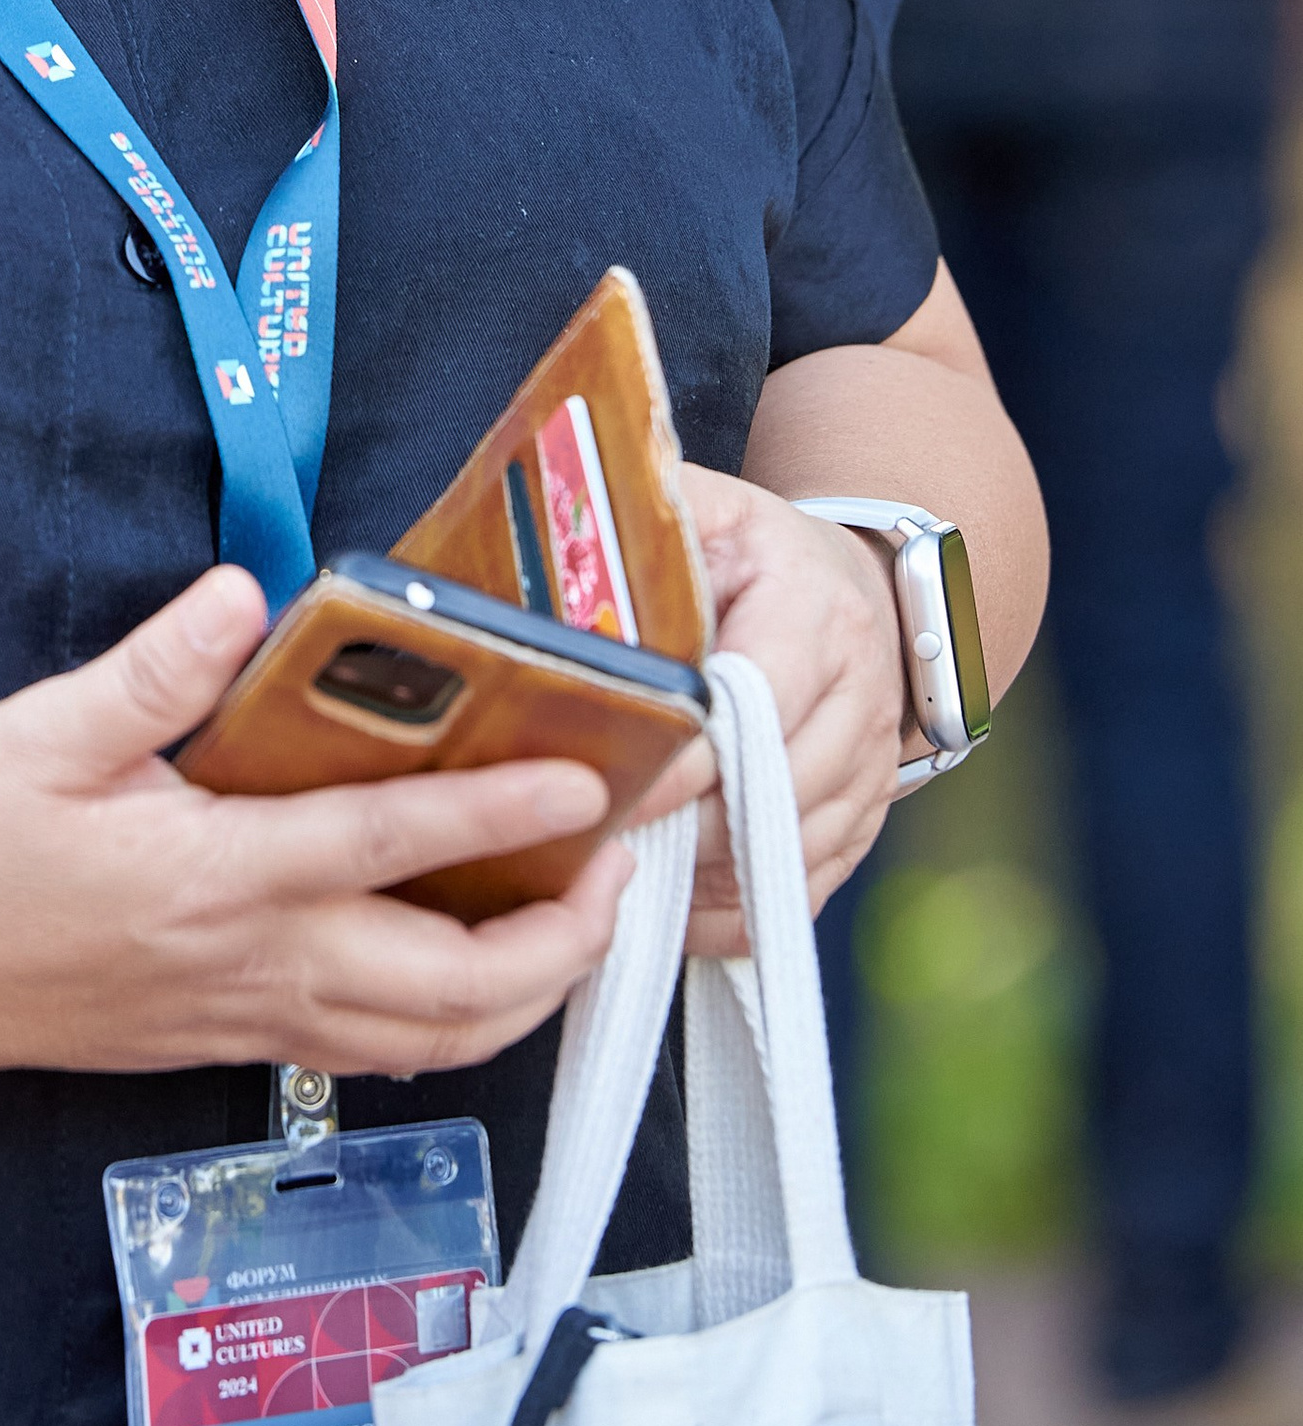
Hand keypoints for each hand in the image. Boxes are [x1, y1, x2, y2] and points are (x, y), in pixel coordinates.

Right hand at [0, 565, 632, 1079]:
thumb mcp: (44, 732)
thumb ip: (156, 668)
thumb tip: (248, 594)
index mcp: (216, 874)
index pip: (389, 848)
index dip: (500, 817)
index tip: (590, 787)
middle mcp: (254, 962)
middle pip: (450, 988)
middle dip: (561, 941)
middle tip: (622, 869)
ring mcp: (252, 1017)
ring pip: (429, 1041)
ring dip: (527, 995)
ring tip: (579, 921)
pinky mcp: (237, 1045)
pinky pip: (379, 1054)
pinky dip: (456, 1026)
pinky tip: (477, 972)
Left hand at [631, 466, 901, 954]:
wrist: (853, 582)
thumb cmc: (752, 550)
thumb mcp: (708, 511)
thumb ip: (645, 528)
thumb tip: (555, 560)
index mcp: (812, 611)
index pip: (756, 700)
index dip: (685, 757)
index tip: (612, 791)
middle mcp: (858, 692)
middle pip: (778, 789)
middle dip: (688, 829)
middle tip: (599, 849)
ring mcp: (871, 762)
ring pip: (794, 850)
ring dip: (707, 879)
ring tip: (621, 885)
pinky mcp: (869, 815)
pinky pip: (808, 887)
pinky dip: (740, 913)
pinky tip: (672, 913)